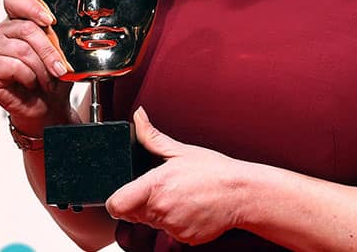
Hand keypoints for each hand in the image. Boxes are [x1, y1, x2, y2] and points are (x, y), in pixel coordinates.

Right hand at [0, 0, 73, 134]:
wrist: (47, 103)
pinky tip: (30, 82)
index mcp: (22, 19)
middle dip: (49, 51)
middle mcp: (6, 30)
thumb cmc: (54, 75)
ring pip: (22, 49)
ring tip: (47, 79)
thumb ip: (57, 37)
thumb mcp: (62, 52)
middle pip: (27, 28)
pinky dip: (28, 77)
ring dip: (41, 68)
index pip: (15, 0)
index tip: (49, 21)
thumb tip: (59, 30)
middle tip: (60, 67)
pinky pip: (12, 66)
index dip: (31, 7)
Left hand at [106, 108, 247, 244]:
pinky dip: (176, 224)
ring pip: (152, 224)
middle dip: (142, 203)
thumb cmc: (214, 171)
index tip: (126, 194)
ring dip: (160, 213)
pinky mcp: (183, 238)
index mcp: (155, 186)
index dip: (117, 200)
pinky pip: (169, 233)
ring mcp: (172, 227)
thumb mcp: (181, 150)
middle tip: (164, 190)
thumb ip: (152, 136)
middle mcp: (160, 210)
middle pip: (134, 214)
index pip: (116, 205)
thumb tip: (138, 117)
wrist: (240, 193)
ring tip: (181, 197)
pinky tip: (190, 209)